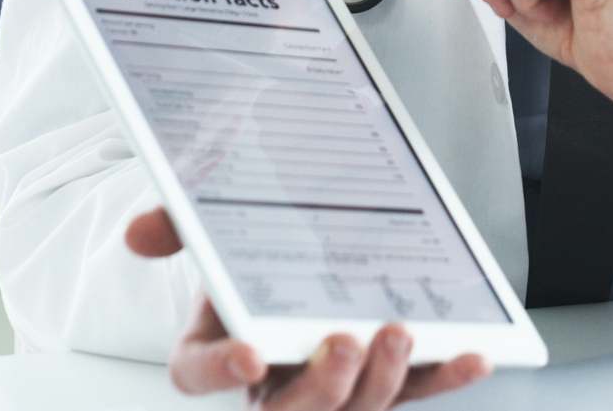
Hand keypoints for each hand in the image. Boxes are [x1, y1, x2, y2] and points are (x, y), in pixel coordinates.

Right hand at [124, 208, 491, 407]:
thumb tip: (138, 233)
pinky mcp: (382, 381)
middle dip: (321, 389)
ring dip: (381, 383)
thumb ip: (176, 223)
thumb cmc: (251, 242)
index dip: (219, 371)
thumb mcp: (209, 220)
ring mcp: (330, 386)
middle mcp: (273, 380)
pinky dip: (447, 377)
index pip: (196, 376)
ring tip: (399, 334)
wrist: (299, 237)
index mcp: (216, 345)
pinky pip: (417, 393)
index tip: (248, 353)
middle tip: (343, 342)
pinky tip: (473, 357)